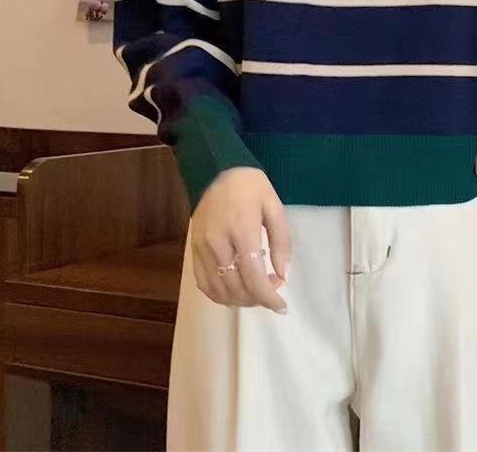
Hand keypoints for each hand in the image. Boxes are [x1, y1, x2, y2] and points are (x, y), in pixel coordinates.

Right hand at [190, 167, 290, 312]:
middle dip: (258, 298)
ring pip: (219, 290)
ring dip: (241, 300)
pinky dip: (220, 295)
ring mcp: (202, 248)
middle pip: (236, 288)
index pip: (253, 277)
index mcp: (242, 231)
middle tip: (273, 290)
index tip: (282, 306)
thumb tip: (283, 273)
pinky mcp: (193, 250)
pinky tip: (235, 292)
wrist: (216, 170)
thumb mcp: (274, 207)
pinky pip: (204, 283)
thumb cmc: (251, 187)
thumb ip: (281, 241)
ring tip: (257, 291)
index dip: (269, 298)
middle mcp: (218, 244)